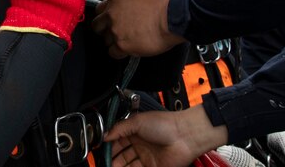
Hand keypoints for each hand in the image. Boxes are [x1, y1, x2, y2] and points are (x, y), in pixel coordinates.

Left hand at [92, 0, 184, 58]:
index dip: (105, 17)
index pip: (99, 10)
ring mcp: (115, 30)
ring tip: (128, 42)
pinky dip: (120, 54)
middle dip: (105, 31)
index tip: (110, 22)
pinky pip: (113, 53)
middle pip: (97, 26)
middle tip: (116, 34)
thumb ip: (125, 4)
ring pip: (106, 41)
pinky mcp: (121, 45)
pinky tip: (129, 50)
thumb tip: (124, 10)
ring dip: (115, 43)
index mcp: (115, 0)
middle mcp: (111, 14)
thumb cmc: (160, 7)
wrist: (170, 18)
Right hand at [105, 105, 227, 166]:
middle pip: (121, 154)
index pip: (117, 139)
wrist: (184, 136)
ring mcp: (146, 157)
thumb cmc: (165, 124)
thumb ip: (119, 128)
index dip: (109, 145)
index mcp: (135, 131)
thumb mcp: (137, 121)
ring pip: (127, 165)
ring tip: (110, 166)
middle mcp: (140, 144)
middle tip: (103, 161)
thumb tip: (105, 135)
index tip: (100, 149)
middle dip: (111, 158)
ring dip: (118, 166)